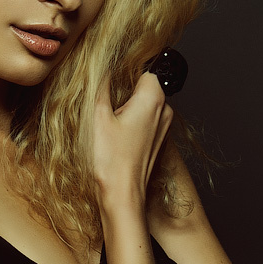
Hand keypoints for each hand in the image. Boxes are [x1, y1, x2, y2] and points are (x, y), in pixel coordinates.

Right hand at [93, 71, 172, 200]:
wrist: (123, 196)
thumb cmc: (111, 161)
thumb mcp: (98, 117)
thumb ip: (101, 86)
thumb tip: (101, 67)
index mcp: (153, 98)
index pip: (145, 68)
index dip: (125, 72)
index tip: (110, 85)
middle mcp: (165, 110)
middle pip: (144, 87)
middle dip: (124, 93)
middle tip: (107, 111)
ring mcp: (164, 127)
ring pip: (145, 105)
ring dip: (127, 110)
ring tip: (111, 128)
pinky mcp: (159, 141)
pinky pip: (146, 122)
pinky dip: (132, 125)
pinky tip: (118, 139)